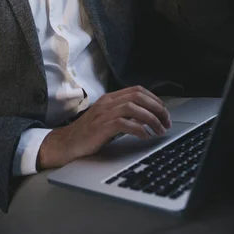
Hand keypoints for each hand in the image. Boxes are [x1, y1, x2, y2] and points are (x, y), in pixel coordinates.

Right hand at [37, 86, 171, 169]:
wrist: (66, 143)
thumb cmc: (87, 134)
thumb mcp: (106, 119)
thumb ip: (123, 115)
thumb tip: (147, 118)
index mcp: (110, 98)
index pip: (137, 90)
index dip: (154, 99)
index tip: (164, 111)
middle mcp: (108, 102)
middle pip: (138, 96)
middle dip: (157, 108)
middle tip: (167, 122)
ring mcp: (104, 113)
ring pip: (134, 107)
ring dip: (151, 119)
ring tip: (160, 130)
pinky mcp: (101, 127)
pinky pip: (125, 123)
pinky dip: (139, 129)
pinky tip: (145, 136)